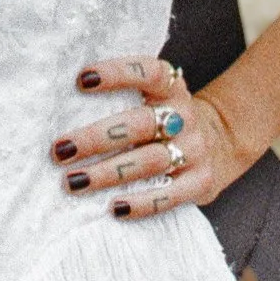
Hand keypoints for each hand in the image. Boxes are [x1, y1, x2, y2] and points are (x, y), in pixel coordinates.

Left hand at [49, 55, 246, 220]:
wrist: (220, 141)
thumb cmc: (163, 117)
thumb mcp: (154, 95)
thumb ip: (122, 93)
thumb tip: (60, 100)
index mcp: (171, 86)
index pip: (147, 72)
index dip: (116, 74)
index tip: (82, 80)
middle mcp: (184, 115)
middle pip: (139, 124)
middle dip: (95, 138)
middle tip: (60, 150)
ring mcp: (195, 149)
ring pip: (149, 161)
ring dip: (107, 174)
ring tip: (73, 182)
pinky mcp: (201, 182)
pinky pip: (169, 195)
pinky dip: (141, 203)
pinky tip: (113, 208)